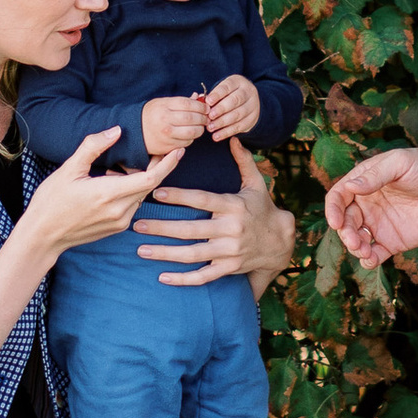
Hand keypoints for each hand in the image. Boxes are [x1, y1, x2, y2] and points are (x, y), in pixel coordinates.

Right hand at [23, 128, 172, 259]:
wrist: (42, 236)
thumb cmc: (51, 201)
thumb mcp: (69, 169)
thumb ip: (94, 146)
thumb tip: (116, 130)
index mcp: (109, 193)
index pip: (151, 177)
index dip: (168, 163)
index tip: (179, 150)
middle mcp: (119, 210)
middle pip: (150, 185)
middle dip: (156, 167)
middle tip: (156, 149)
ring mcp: (119, 222)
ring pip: (141, 195)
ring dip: (139, 180)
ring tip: (117, 168)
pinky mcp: (116, 229)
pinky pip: (132, 206)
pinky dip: (130, 192)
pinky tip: (111, 183)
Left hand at [140, 143, 298, 292]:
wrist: (280, 242)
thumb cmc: (262, 208)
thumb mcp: (256, 184)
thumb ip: (243, 161)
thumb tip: (234, 138)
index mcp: (233, 206)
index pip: (202, 199)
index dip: (179, 196)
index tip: (156, 192)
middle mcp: (231, 229)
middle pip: (191, 230)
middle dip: (162, 228)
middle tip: (137, 224)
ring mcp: (230, 251)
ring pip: (193, 255)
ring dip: (165, 253)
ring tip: (141, 250)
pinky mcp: (229, 268)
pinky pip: (203, 276)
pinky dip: (183, 280)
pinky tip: (162, 277)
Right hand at [141, 90, 209, 160]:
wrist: (135, 132)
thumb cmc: (152, 114)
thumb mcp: (163, 103)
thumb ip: (182, 101)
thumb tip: (200, 97)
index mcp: (164, 106)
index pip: (188, 104)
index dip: (201, 106)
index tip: (206, 108)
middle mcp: (164, 120)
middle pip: (192, 118)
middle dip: (203, 118)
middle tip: (206, 117)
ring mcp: (166, 135)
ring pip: (192, 132)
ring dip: (200, 129)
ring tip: (200, 126)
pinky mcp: (167, 146)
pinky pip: (186, 143)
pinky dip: (192, 138)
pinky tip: (190, 134)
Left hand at [200, 73, 259, 141]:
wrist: (247, 102)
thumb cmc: (229, 95)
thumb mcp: (222, 90)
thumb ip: (212, 95)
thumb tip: (200, 100)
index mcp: (238, 82)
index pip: (228, 86)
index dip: (217, 94)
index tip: (208, 102)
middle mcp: (248, 92)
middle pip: (235, 100)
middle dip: (221, 109)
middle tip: (210, 116)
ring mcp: (252, 106)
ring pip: (238, 114)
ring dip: (222, 122)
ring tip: (210, 127)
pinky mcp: (251, 119)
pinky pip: (239, 127)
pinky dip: (226, 132)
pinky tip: (217, 136)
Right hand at [325, 144, 417, 264]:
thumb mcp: (400, 163)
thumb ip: (376, 175)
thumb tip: (351, 187)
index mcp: (365, 182)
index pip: (339, 196)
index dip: (332, 209)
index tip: (335, 222)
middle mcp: (369, 204)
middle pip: (345, 221)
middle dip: (345, 233)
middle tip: (355, 241)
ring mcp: (380, 224)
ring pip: (356, 239)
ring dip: (354, 248)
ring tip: (364, 251)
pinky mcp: (394, 241)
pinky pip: (375, 254)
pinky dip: (368, 260)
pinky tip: (371, 260)